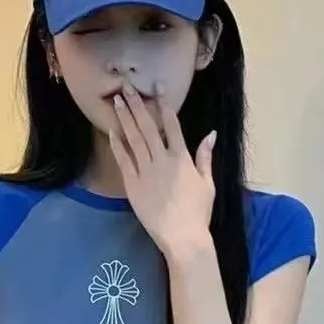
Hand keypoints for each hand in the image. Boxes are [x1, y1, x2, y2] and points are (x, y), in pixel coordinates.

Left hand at [108, 82, 216, 255]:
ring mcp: (146, 172)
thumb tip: (211, 134)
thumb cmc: (198, 213)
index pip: (172, 124)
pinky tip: (112, 131)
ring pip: (133, 138)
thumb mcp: (208, 184)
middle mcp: (162, 159)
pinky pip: (123, 160)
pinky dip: (118, 144)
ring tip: (117, 101)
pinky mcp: (133, 185)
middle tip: (126, 86)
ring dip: (125, 118)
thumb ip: (205, 157)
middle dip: (137, 104)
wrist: (182, 237)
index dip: (163, 103)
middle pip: (147, 126)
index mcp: (182, 157)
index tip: (157, 86)